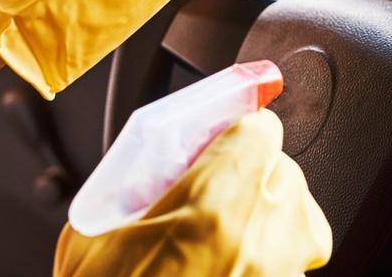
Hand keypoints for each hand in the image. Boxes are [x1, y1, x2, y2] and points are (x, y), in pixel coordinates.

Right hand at [53, 109, 330, 275]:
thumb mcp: (92, 234)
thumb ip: (129, 188)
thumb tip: (147, 170)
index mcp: (214, 203)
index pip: (261, 129)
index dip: (241, 128)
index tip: (227, 134)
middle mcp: (261, 240)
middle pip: (286, 175)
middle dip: (252, 178)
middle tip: (213, 196)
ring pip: (300, 228)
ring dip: (268, 226)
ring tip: (224, 244)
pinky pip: (290, 273)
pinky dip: (266, 268)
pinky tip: (227, 274)